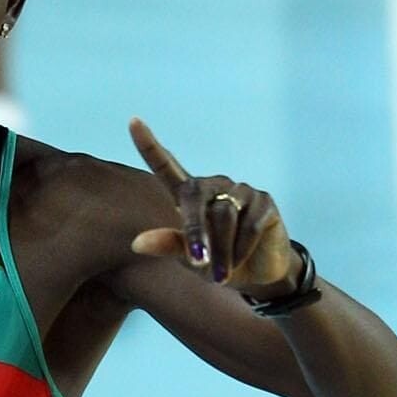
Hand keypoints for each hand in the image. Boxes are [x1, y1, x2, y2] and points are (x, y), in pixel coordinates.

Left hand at [128, 117, 295, 292]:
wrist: (259, 275)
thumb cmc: (217, 264)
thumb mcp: (190, 260)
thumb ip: (167, 246)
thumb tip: (136, 244)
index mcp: (188, 196)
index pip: (166, 166)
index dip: (149, 146)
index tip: (133, 121)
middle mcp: (213, 186)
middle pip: (194, 197)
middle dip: (194, 231)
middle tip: (197, 260)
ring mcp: (240, 190)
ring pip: (222, 216)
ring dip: (222, 250)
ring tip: (222, 273)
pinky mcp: (263, 200)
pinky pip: (248, 224)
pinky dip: (242, 248)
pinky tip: (242, 259)